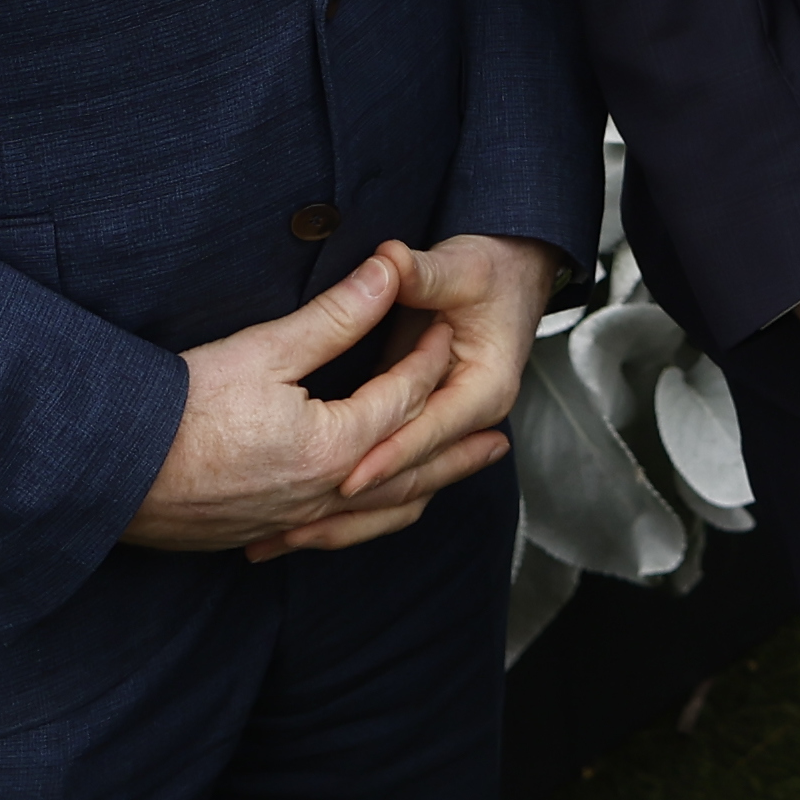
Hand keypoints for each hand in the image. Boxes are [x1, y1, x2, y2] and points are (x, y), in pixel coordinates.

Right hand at [122, 250, 457, 551]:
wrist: (110, 472)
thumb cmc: (179, 408)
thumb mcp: (264, 349)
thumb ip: (335, 316)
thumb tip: (390, 273)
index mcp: (334, 447)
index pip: (402, 397)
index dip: (429, 358)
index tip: (451, 330)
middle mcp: (324, 495)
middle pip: (411, 470)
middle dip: (456, 450)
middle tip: (497, 438)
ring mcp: (294, 522)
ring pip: (379, 514)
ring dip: (423, 491)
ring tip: (451, 479)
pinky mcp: (264, 534)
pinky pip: (337, 536)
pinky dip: (369, 525)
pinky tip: (369, 516)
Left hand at [246, 232, 563, 560]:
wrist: (514, 276)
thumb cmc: (489, 273)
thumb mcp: (460, 268)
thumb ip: (421, 272)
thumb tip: (391, 261)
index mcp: (485, 388)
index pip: (429, 430)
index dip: (387, 453)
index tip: (345, 475)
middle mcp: (469, 420)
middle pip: (412, 472)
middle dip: (354, 503)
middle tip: (293, 527)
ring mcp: (448, 431)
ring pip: (400, 490)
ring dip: (344, 515)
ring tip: (285, 538)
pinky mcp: (424, 430)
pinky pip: (390, 479)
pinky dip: (350, 503)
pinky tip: (304, 519)